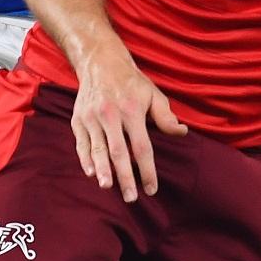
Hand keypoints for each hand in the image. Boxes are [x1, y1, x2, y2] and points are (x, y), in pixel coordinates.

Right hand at [71, 47, 185, 200]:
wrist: (100, 63)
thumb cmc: (131, 82)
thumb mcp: (153, 94)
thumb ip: (165, 116)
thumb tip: (182, 132)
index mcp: (132, 110)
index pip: (142, 147)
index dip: (147, 170)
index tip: (152, 189)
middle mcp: (110, 115)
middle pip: (119, 153)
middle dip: (125, 177)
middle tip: (131, 197)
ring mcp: (91, 118)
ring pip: (97, 150)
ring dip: (103, 171)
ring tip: (108, 188)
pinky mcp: (78, 120)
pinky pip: (82, 144)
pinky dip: (86, 159)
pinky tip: (92, 174)